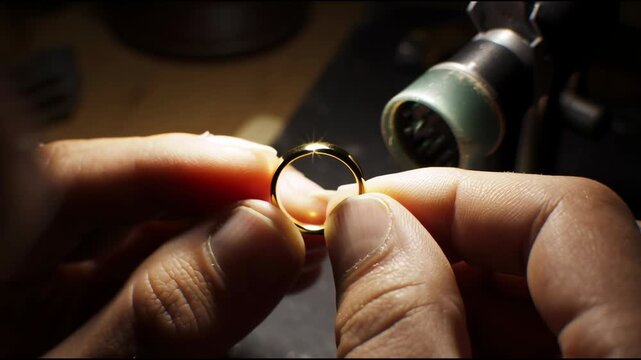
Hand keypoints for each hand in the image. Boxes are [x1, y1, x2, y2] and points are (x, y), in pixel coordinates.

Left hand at [0, 133, 327, 356]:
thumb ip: (159, 321)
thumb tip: (259, 235)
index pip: (64, 178)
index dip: (172, 165)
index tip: (263, 176)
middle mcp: (14, 265)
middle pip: (115, 196)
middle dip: (216, 196)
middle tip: (298, 206)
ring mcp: (46, 289)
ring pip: (144, 231)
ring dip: (229, 231)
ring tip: (298, 234)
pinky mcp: (90, 312)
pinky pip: (154, 274)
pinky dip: (217, 269)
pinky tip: (267, 263)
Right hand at [324, 167, 640, 356]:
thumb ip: (403, 322)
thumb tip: (364, 221)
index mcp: (636, 355)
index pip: (569, 215)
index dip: (455, 194)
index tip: (369, 204)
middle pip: (551, 251)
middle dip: (441, 244)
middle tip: (361, 258)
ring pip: (539, 298)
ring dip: (449, 293)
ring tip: (381, 311)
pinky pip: (541, 343)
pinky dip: (471, 335)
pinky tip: (420, 346)